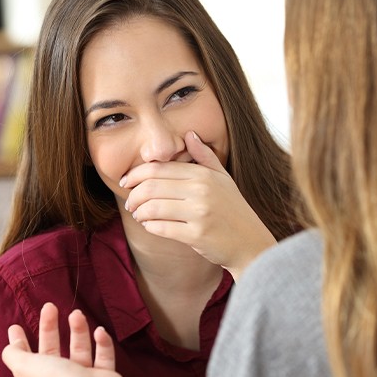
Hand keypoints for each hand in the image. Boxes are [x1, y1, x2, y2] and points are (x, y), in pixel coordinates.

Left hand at [2, 303, 133, 376]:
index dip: (20, 343)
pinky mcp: (104, 375)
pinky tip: (99, 331)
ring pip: (79, 348)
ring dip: (79, 329)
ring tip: (77, 314)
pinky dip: (102, 342)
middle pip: (53, 349)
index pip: (26, 359)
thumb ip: (15, 356)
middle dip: (50, 327)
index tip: (16, 326)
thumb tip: (9, 347)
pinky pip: (103, 354)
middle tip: (50, 307)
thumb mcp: (27, 368)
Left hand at [122, 131, 276, 278]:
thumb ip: (205, 155)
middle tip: (130, 202)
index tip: (127, 181)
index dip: (136, 174)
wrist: (250, 242)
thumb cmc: (234, 209)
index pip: (159, 169)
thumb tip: (189, 134)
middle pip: (151, 187)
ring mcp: (199, 213)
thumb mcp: (223, 177)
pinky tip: (150, 225)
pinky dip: (150, 226)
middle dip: (133, 195)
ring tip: (139, 214)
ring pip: (153, 208)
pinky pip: (161, 228)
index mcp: (204, 175)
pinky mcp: (197, 235)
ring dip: (139, 212)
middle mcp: (201, 191)